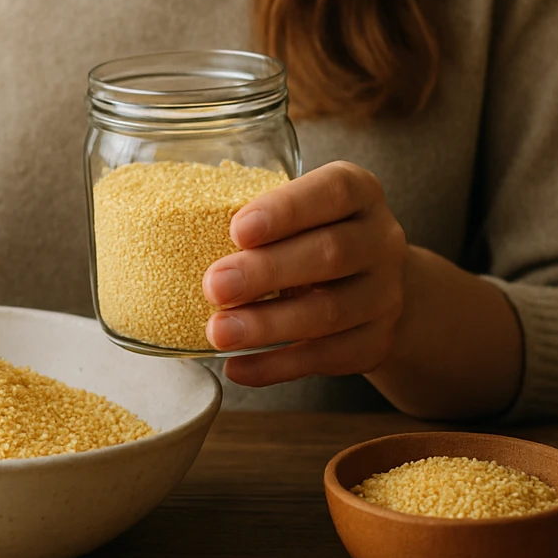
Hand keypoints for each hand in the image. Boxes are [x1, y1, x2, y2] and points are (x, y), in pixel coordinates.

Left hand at [202, 161, 407, 386]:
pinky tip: (237, 367)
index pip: (334, 191)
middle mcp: (381, 240)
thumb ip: (258, 217)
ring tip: (218, 332)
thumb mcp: (300, 211)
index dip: (287, 210)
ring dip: (268, 325)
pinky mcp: (376, 342)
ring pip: (329, 312)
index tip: (238, 229)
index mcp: (359, 192)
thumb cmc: (313, 235)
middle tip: (214, 287)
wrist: (374, 286)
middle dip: (267, 272)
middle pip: (331, 253)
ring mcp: (385, 294)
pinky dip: (278, 366)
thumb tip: (171, 234)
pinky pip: (327, 357)